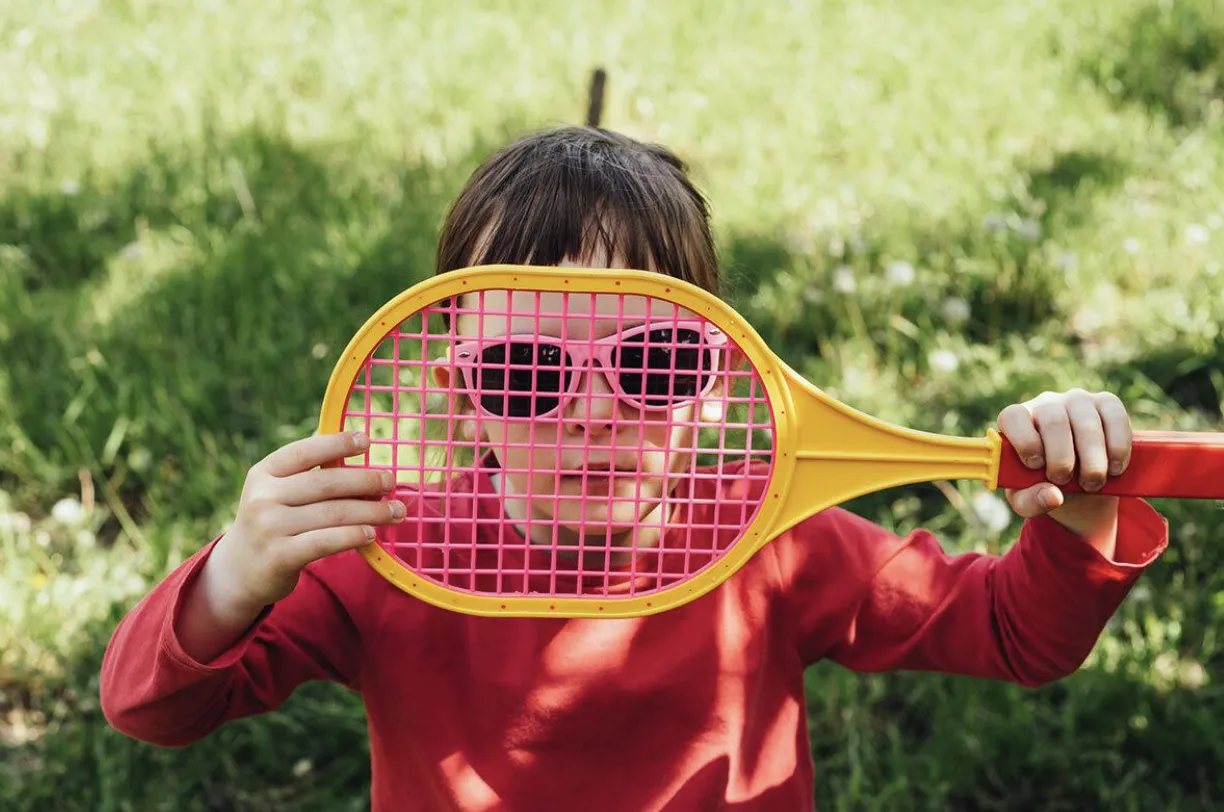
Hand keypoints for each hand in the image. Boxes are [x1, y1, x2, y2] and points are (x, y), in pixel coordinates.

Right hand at [211, 431, 404, 612]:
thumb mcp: (278, 493)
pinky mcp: (280, 556)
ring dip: (371, 511)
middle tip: (391, 481)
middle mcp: (263, 497)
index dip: (337, 444)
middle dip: (365, 480)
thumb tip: (365, 463)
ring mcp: (269, 527)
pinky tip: (371, 534)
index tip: (366, 440)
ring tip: (396, 512)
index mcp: (264, 473)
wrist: (239, 571)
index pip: (305, 451)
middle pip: (326, 483)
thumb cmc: (273, 523)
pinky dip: (353, 536)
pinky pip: (326, 542)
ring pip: (333, 514)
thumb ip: (310, 476)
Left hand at [997, 389, 1130, 546]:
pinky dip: (1117, 448)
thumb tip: (1052, 497)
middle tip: (1064, 480)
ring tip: (1092, 482)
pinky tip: (1114, 468)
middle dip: (1061, 458)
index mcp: (1017, 421)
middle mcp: (1045, 404)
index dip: (1024, 441)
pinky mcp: (1107, 403)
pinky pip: (1116, 417)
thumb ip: (1031, 501)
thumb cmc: (1044, 485)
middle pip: (1053, 421)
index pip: (1013, 416)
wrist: (1078, 482)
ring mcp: (1077, 400)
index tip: (1035, 466)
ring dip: (1092, 459)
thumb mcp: (1029, 500)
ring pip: (1086, 423)